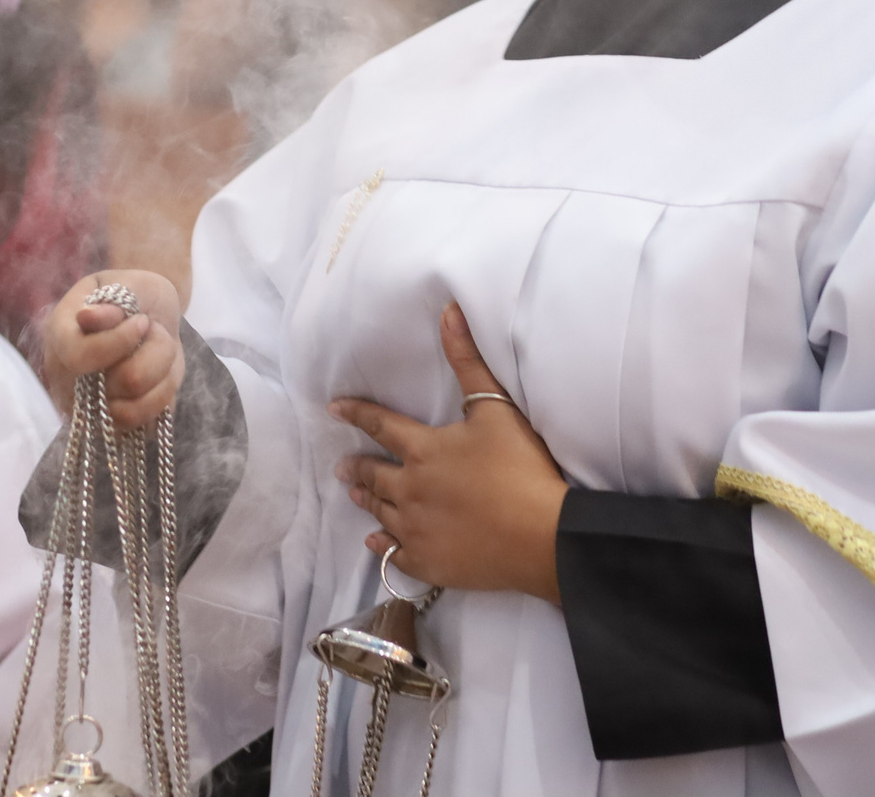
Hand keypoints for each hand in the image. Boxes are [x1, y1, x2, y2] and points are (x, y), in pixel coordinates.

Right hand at [44, 269, 183, 428]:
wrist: (147, 313)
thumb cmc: (135, 296)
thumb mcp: (128, 285)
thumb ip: (112, 300)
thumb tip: (88, 318)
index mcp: (60, 336)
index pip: (81, 356)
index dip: (121, 340)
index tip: (142, 320)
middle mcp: (65, 379)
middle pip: (124, 382)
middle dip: (155, 350)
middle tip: (152, 330)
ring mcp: (85, 407)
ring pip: (135, 409)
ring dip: (163, 372)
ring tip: (159, 350)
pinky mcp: (112, 426)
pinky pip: (144, 425)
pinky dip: (163, 396)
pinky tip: (160, 374)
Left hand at [331, 304, 568, 601]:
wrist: (540, 535)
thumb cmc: (521, 468)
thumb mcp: (496, 408)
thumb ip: (469, 361)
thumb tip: (448, 312)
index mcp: (425, 451)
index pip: (381, 426)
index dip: (356, 414)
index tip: (333, 408)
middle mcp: (411, 490)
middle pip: (374, 476)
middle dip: (356, 469)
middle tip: (341, 467)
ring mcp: (416, 530)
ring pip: (381, 514)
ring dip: (367, 502)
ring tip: (355, 497)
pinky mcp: (428, 562)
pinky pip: (394, 553)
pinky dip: (382, 545)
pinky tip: (376, 542)